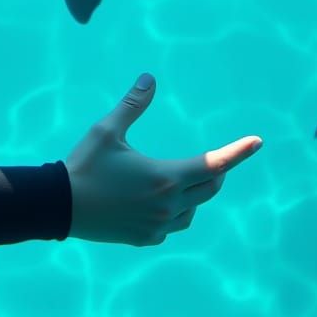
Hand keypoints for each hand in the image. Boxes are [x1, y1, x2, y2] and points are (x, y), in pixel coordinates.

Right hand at [65, 72, 261, 246]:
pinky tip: (161, 204)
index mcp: (165, 176)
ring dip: (196, 194)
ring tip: (184, 180)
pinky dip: (175, 212)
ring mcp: (158, 225)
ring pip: (194, 210)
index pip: (214, 163)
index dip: (238, 151)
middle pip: (210, 188)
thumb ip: (132, 105)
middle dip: (216, 171)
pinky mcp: (146, 238)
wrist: (59, 206)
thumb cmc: (84, 164)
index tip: (257, 141)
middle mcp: (169, 205)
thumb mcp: (106, 130)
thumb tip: (149, 78)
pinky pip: (173, 226)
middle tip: (215, 158)